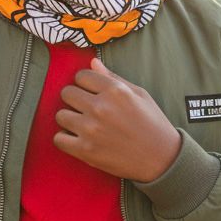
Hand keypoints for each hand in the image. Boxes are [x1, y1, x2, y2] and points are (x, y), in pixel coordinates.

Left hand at [54, 56, 181, 182]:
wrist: (162, 158)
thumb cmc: (153, 123)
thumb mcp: (139, 94)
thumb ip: (113, 78)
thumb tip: (92, 62)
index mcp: (115, 91)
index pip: (81, 76)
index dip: (85, 83)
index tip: (90, 91)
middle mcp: (100, 108)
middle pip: (67, 93)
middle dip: (74, 98)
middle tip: (85, 107)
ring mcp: (91, 130)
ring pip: (60, 115)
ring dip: (69, 118)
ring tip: (82, 124)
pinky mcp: (86, 151)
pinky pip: (58, 139)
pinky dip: (65, 139)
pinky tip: (77, 139)